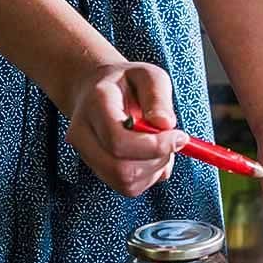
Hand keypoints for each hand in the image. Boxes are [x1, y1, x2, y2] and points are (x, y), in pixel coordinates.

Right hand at [65, 62, 187, 196]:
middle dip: (158, 160)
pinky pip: (127, 187)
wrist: (96, 90)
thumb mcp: (148, 75)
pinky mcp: (98, 170)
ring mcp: (87, 156)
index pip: (119, 141)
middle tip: (173, 141)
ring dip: (155, 169)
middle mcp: (83, 134)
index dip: (155, 146)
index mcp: (95, 105)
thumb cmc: (126, 83)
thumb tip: (166, 124)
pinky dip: (149, 176)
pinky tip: (151, 155)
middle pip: (121, 169)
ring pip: (125, 183)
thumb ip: (158, 96)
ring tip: (161, 145)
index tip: (180, 136)